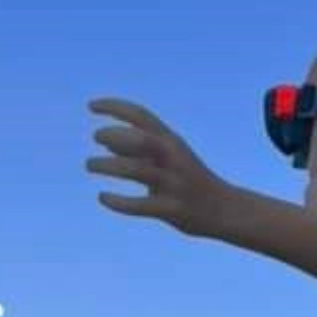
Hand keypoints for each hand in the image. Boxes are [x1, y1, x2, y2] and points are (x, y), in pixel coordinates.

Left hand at [86, 99, 233, 237]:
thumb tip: (106, 142)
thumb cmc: (190, 180)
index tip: (91, 106)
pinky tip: (102, 197)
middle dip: (113, 134)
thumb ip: (138, 149)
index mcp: (171, 141)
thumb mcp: (167, 158)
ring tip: (89, 164)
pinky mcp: (172, 209)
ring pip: (136, 170)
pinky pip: (140, 205)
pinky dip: (117, 201)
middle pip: (140, 138)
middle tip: (95, 138)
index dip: (115, 106)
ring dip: (107, 165)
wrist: (226, 210)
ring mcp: (173, 183)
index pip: (141, 115)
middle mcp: (173, 158)